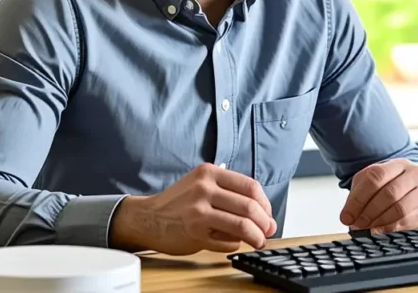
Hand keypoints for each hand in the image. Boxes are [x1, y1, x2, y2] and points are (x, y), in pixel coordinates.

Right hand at [109, 164, 276, 254]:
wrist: (149, 217)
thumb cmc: (179, 202)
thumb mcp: (201, 183)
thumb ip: (229, 192)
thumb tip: (264, 213)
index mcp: (209, 173)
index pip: (251, 187)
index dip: (266, 204)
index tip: (268, 214)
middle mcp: (203, 189)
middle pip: (249, 207)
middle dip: (265, 223)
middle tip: (268, 230)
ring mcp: (198, 212)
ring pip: (242, 226)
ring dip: (256, 237)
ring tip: (258, 241)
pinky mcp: (195, 233)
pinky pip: (227, 242)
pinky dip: (235, 244)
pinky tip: (232, 242)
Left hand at [339, 159, 417, 234]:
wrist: (416, 190)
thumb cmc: (391, 185)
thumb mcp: (373, 183)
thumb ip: (358, 196)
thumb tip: (347, 217)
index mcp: (399, 164)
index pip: (375, 177)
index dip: (358, 199)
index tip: (347, 215)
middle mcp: (415, 175)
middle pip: (389, 194)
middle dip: (369, 212)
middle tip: (357, 224)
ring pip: (399, 209)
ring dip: (379, 222)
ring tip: (366, 228)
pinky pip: (408, 222)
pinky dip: (390, 229)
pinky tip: (379, 231)